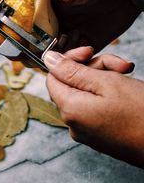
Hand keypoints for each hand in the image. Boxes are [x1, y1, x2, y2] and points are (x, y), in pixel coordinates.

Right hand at [0, 0, 140, 52]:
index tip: (20, 51)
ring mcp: (70, 38)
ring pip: (58, 60)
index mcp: (42, 15)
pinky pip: (77, 62)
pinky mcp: (86, 47)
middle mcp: (54, 29)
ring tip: (77, 41)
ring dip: (64, 58)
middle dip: (43, 57)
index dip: (20, 46)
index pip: (24, 36)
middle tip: (51, 52)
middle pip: (39, 51)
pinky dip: (78, 59)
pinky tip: (85, 46)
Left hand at [44, 49, 143, 167]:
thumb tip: (49, 59)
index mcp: (70, 109)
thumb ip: (72, 70)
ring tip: (126, 73)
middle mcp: (73, 122)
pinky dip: (106, 92)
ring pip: (85, 91)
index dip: (69, 60)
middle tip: (118, 65)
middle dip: (94, 67)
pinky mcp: (98, 131)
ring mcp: (86, 128)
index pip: (53, 76)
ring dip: (104, 77)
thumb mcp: (105, 82)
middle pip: (72, 82)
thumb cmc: (140, 114)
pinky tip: (124, 86)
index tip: (89, 51)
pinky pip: (93, 104)